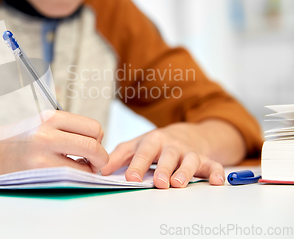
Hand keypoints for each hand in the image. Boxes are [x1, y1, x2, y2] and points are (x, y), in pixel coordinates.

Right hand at [0, 111, 108, 173]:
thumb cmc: (24, 139)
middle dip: (100, 158)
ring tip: (77, 169)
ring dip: (88, 171)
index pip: (93, 127)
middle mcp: (46, 133)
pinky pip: (70, 178)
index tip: (90, 146)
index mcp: (51, 117)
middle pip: (94, 145)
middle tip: (94, 164)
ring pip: (85, 166)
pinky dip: (76, 179)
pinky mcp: (38, 173)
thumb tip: (99, 142)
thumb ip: (69, 129)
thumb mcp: (44, 123)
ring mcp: (41, 155)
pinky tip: (66, 175)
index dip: (98, 140)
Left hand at [101, 122, 225, 188]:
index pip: (143, 153)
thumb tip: (101, 169)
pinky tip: (217, 181)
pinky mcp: (205, 159)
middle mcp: (172, 146)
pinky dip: (217, 172)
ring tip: (178, 184)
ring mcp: (189, 152)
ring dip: (185, 172)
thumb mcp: (135, 145)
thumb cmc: (154, 144)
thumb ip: (118, 157)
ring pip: (190, 160)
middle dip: (163, 169)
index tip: (130, 178)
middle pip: (168, 156)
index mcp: (152, 141)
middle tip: (159, 183)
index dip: (137, 165)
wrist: (184, 133)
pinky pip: (213, 165)